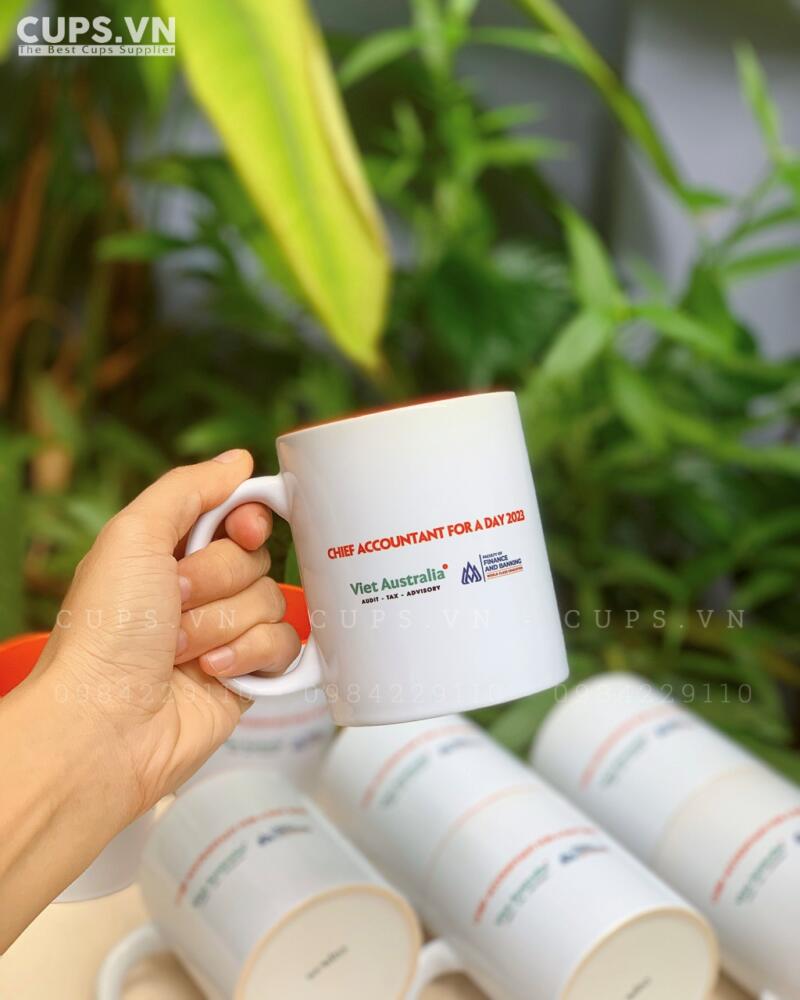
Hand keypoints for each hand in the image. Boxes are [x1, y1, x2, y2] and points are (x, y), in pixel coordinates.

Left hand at [33, 450, 300, 818]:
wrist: (105, 724)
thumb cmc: (105, 631)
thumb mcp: (133, 535)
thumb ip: (189, 489)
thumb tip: (240, 462)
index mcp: (169, 550)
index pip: (238, 514)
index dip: (248, 519)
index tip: (241, 530)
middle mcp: (199, 589)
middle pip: (257, 557)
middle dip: (218, 580)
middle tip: (175, 602)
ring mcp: (225, 632)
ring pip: (272, 601)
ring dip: (222, 624)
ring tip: (178, 650)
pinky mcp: (248, 674)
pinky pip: (285, 645)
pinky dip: (248, 656)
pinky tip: (211, 673)